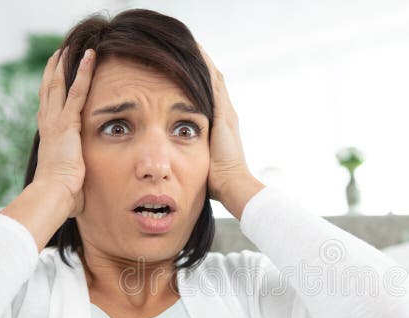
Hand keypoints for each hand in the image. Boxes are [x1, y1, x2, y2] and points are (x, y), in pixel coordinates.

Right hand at [33, 47, 96, 217]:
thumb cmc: (61, 198)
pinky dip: (84, 72)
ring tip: (74, 47)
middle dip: (55, 72)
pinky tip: (90, 57)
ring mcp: (56, 122)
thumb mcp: (69, 185)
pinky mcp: (67, 122)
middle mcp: (48, 126)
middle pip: (50, 91)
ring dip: (69, 65)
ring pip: (61, 85)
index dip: (52, 92)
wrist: (52, 196)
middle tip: (59, 54)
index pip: (50, 109)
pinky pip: (77, 91)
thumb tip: (79, 196)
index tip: (55, 79)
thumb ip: (75, 182)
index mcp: (49, 139)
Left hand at [197, 44, 254, 202]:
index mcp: (222, 125)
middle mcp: (227, 115)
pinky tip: (197, 54)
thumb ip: (194, 153)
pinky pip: (214, 85)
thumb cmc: (216, 181)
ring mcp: (227, 113)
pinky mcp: (224, 115)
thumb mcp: (202, 161)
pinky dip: (206, 69)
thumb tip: (176, 157)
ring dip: (204, 61)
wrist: (232, 184)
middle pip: (215, 82)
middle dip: (203, 65)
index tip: (188, 67)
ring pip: (215, 79)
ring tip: (193, 43)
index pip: (211, 95)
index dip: (202, 80)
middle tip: (190, 46)